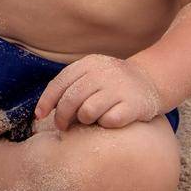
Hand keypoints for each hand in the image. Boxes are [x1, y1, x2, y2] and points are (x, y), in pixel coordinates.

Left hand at [34, 54, 161, 130]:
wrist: (151, 80)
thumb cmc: (112, 83)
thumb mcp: (91, 74)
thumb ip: (71, 86)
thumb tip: (42, 111)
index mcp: (88, 64)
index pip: (59, 83)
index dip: (47, 101)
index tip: (39, 115)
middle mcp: (103, 73)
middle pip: (70, 100)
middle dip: (62, 117)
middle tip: (63, 127)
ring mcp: (119, 88)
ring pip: (87, 112)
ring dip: (85, 120)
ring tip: (92, 119)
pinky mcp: (134, 105)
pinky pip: (108, 121)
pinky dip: (106, 124)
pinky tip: (111, 120)